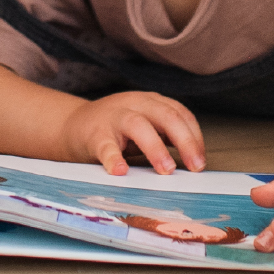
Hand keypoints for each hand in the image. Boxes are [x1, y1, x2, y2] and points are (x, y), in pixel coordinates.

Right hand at [60, 91, 203, 174]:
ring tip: (166, 169)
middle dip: (185, 141)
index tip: (201, 162)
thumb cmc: (115, 130)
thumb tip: (194, 161)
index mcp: (151, 102)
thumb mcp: (145, 124)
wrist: (72, 125)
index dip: (195, 137)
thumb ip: (165, 135)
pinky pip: (106, 146)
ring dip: (156, 148)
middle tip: (195, 167)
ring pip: (138, 126)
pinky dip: (114, 159)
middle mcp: (135, 104)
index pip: (180, 114)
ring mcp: (114, 117)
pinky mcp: (95, 135)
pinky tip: (121, 171)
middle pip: (166, 116)